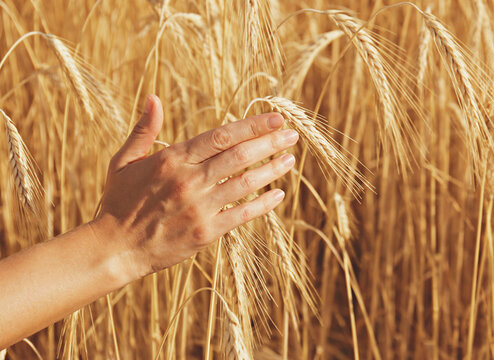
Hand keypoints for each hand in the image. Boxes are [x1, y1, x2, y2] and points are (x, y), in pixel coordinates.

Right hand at [91, 95, 297, 279]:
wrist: (114, 249)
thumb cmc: (119, 202)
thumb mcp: (124, 161)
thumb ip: (144, 130)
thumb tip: (153, 98)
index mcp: (172, 159)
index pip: (222, 135)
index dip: (253, 125)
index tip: (276, 118)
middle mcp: (189, 181)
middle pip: (239, 156)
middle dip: (270, 142)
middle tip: (292, 134)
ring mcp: (199, 208)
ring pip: (245, 183)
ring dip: (272, 170)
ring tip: (290, 160)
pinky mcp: (205, 233)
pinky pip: (242, 215)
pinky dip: (263, 204)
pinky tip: (279, 194)